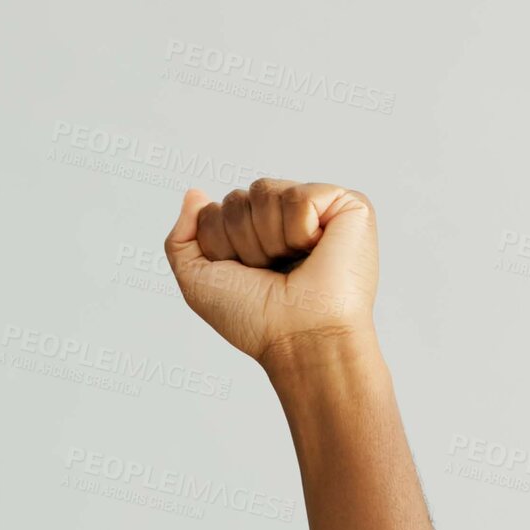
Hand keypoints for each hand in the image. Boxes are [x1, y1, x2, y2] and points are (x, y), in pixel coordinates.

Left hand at [161, 180, 378, 364]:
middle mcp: (283, 219)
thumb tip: (195, 193)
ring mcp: (316, 210)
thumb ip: (181, 238)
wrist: (298, 337)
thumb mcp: (198, 282)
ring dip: (268, 238)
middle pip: (236, 199)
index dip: (219, 247)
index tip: (244, 276)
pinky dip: (299, 230)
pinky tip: (316, 249)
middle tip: (270, 272)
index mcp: (253, 234)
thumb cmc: (254, 318)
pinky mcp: (348, 206)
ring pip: (263, 191)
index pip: (213, 212)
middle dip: (242, 241)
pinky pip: (299, 196)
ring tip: (292, 262)